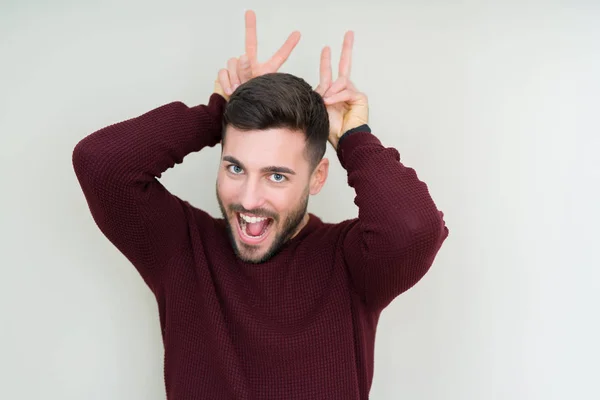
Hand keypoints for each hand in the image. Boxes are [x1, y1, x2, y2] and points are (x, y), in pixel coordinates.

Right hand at [215, 10, 300, 99]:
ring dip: (235, 75)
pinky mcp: (226, 73)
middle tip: (250, 13)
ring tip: (239, 88)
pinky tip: (230, 90)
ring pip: (234, 60)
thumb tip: (243, 56)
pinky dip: (226, 80)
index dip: (288, 46)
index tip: (297, 34)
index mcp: (266, 71)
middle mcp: (252, 66)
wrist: (236, 114)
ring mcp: (238, 69)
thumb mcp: (256, 91)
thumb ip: (251, 74)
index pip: (279, 57)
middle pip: (250, 43)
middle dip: (250, 27)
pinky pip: (224, 70)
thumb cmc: (251, 106)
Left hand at [315, 31, 368, 148]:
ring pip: (341, 81)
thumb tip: (324, 89)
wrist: (343, 140)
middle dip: (346, 48)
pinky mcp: (360, 97)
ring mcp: (353, 93)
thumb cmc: (331, 129)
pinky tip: (330, 102)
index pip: (329, 72)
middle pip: (345, 65)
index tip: (326, 48)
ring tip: (326, 102)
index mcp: (332, 92)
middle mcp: (343, 90)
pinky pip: (346, 91)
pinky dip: (337, 97)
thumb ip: (322, 95)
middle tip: (349, 33)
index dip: (327, 60)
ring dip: (331, 91)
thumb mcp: (320, 108)